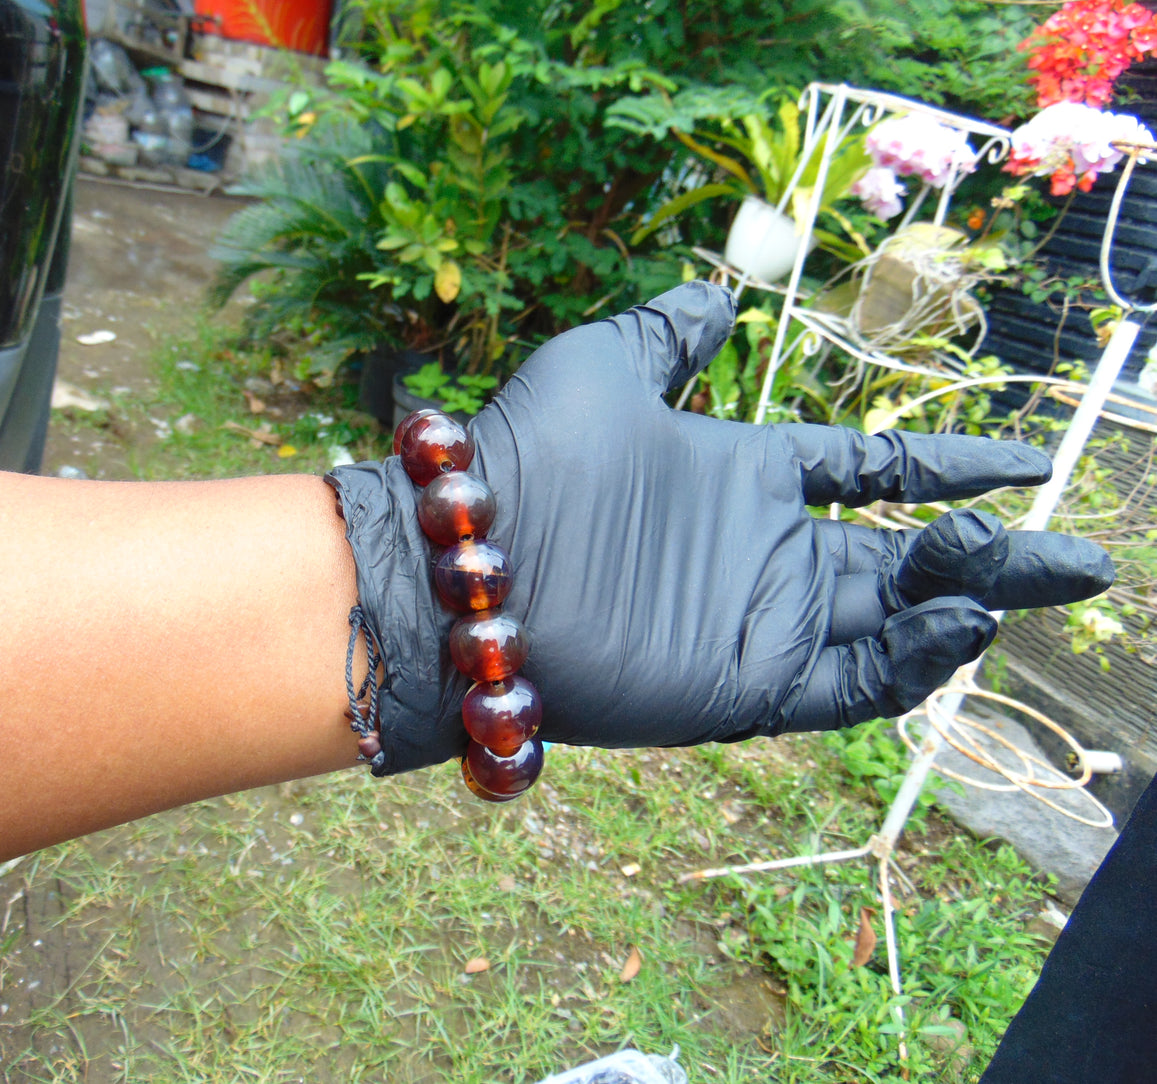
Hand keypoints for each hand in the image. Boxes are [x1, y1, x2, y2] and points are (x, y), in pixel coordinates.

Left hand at [326, 283, 1113, 772]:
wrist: (469, 556)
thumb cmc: (529, 455)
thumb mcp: (606, 363)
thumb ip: (671, 331)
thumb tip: (721, 293)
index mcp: (744, 477)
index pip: (870, 475)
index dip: (949, 468)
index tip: (1025, 457)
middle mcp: (761, 553)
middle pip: (903, 559)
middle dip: (992, 556)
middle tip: (1082, 556)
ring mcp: (756, 621)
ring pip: (891, 624)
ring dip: (965, 604)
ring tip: (1029, 574)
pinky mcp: (744, 686)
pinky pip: (851, 684)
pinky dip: (913, 661)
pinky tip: (962, 622)